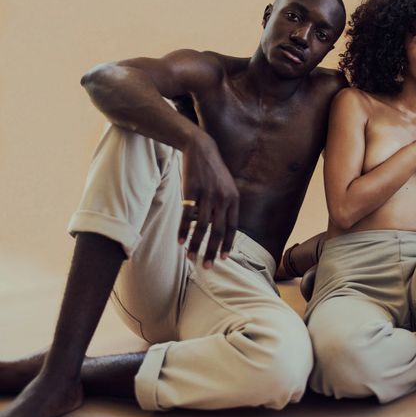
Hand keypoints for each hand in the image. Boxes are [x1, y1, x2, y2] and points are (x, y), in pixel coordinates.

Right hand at [177, 133, 239, 267]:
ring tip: (190, 257)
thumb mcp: (227, 188)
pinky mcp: (191, 191)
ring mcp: (207, 195)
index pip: (232, 227)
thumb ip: (226, 207)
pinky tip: (180, 242)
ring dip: (195, 245)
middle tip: (207, 266)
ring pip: (201, 227)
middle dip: (212, 251)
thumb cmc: (214, 173)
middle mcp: (222, 199)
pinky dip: (182, 231)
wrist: (201, 150)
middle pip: (217, 231)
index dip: (227, 244)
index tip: (223, 258)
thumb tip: (222, 230)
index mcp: (234, 199)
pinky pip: (186, 216)